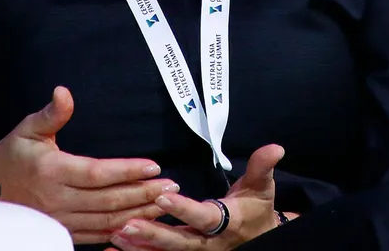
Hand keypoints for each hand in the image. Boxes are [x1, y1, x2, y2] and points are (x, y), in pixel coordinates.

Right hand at [0, 86, 178, 245]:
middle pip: (108, 200)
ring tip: (164, 204)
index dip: (127, 170)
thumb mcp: (29, 129)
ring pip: (107, 221)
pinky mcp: (64, 231)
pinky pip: (97, 235)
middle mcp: (58, 199)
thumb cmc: (13, 155)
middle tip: (171, 186)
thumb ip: (51, 113)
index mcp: (53, 171)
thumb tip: (64, 92)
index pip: (98, 173)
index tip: (153, 166)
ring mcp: (61, 220)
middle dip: (143, 193)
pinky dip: (122, 231)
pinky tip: (141, 224)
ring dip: (139, 213)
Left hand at [110, 144, 284, 250]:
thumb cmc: (256, 209)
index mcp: (225, 224)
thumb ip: (262, 167)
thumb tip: (275, 147)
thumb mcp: (262, 188)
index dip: (183, 209)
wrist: (259, 238)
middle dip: (153, 234)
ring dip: (140, 247)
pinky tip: (113, 250)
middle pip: (178, 242)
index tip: (162, 196)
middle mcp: (208, 244)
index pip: (202, 217)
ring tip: (116, 236)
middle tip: (127, 225)